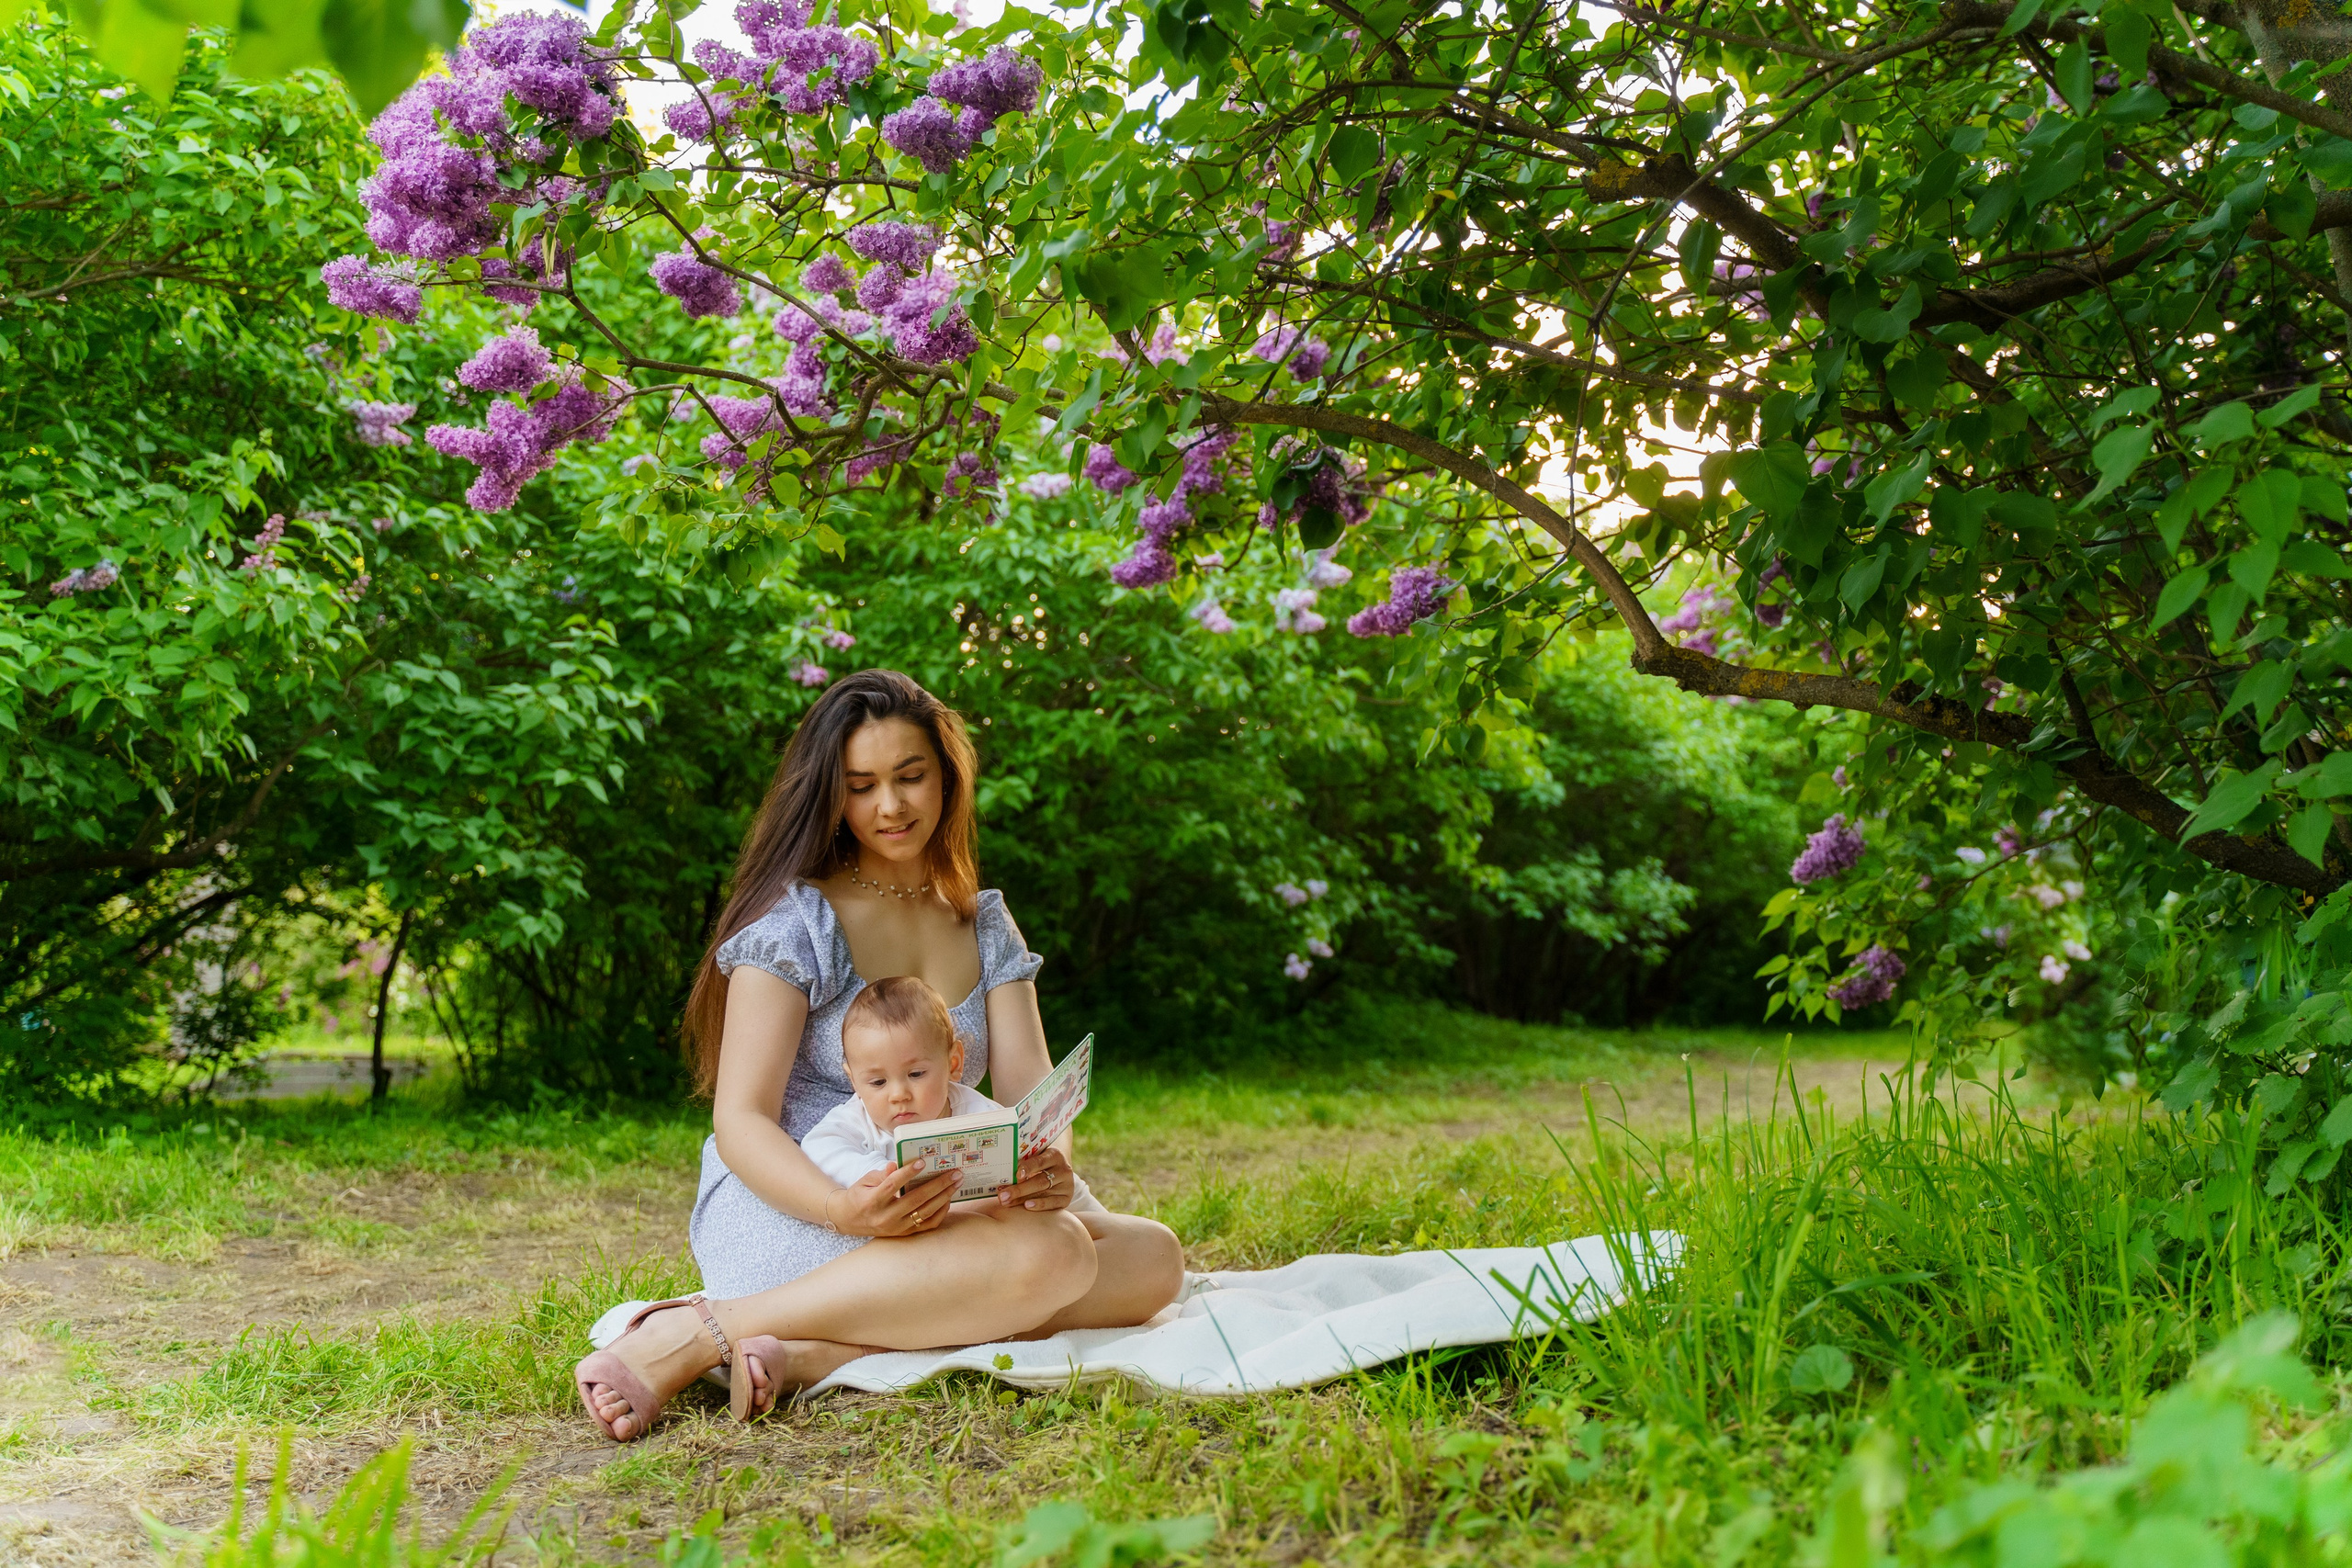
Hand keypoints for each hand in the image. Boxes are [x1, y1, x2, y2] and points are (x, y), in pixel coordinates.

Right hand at [829, 1163, 959, 1237]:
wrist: (851, 1220)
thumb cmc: (861, 1195)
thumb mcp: (865, 1181)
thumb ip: (882, 1174)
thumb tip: (896, 1164)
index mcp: (873, 1201)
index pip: (892, 1185)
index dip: (907, 1173)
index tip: (922, 1161)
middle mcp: (886, 1217)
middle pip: (916, 1200)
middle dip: (938, 1185)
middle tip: (954, 1172)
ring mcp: (897, 1228)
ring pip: (925, 1213)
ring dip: (944, 1197)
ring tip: (956, 1183)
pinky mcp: (905, 1234)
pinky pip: (927, 1225)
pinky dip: (940, 1212)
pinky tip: (948, 1199)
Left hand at [996, 1146, 1075, 1210]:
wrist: (1060, 1173)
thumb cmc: (1041, 1164)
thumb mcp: (1037, 1158)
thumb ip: (1025, 1162)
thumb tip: (1003, 1170)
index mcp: (1055, 1155)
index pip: (1040, 1161)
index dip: (1028, 1168)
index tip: (1016, 1175)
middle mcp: (1063, 1170)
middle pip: (1039, 1181)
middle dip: (1019, 1189)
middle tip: (1002, 1195)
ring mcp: (1067, 1185)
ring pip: (1043, 1193)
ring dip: (1023, 1199)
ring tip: (1008, 1202)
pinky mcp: (1066, 1198)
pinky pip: (1052, 1203)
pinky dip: (1039, 1205)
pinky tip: (1027, 1206)